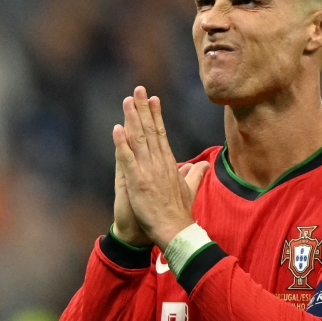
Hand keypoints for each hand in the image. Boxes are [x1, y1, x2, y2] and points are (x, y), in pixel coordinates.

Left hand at [113, 86, 209, 249]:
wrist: (175, 231)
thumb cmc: (181, 213)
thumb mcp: (190, 190)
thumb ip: (195, 175)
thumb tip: (204, 165)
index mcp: (169, 164)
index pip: (161, 134)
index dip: (156, 115)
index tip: (153, 99)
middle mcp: (159, 163)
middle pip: (150, 130)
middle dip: (143, 108)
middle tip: (139, 89)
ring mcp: (147, 171)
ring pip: (139, 139)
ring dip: (132, 119)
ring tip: (127, 101)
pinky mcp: (136, 181)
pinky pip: (127, 159)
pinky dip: (122, 144)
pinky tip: (117, 129)